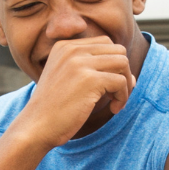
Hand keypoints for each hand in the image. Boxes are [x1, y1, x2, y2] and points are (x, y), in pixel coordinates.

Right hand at [13, 36, 135, 145]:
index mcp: (64, 46)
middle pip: (117, 50)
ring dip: (126, 84)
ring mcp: (80, 63)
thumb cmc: (54, 109)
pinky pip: (121, 82)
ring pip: (123, 62)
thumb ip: (93, 71)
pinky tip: (113, 109)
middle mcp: (72, 49)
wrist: (37, 127)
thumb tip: (132, 76)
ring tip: (116, 101)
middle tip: (116, 94)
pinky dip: (123, 97)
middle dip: (123, 72)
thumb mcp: (68, 80)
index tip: (109, 86)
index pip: (105, 43)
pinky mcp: (89, 80)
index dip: (113, 64)